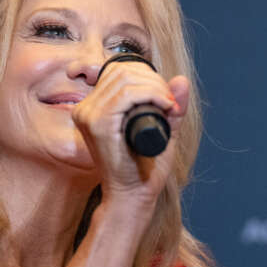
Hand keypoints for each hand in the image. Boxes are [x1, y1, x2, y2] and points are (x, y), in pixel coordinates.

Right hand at [71, 60, 189, 208]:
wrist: (133, 196)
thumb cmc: (144, 167)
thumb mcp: (162, 129)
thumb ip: (172, 106)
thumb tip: (181, 80)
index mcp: (93, 107)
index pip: (118, 71)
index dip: (147, 75)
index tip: (166, 96)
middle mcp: (86, 108)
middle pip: (122, 71)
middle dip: (154, 80)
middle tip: (171, 102)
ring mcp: (89, 116)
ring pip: (125, 79)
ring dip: (155, 87)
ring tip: (169, 106)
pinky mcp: (98, 125)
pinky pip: (126, 95)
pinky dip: (151, 95)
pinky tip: (164, 106)